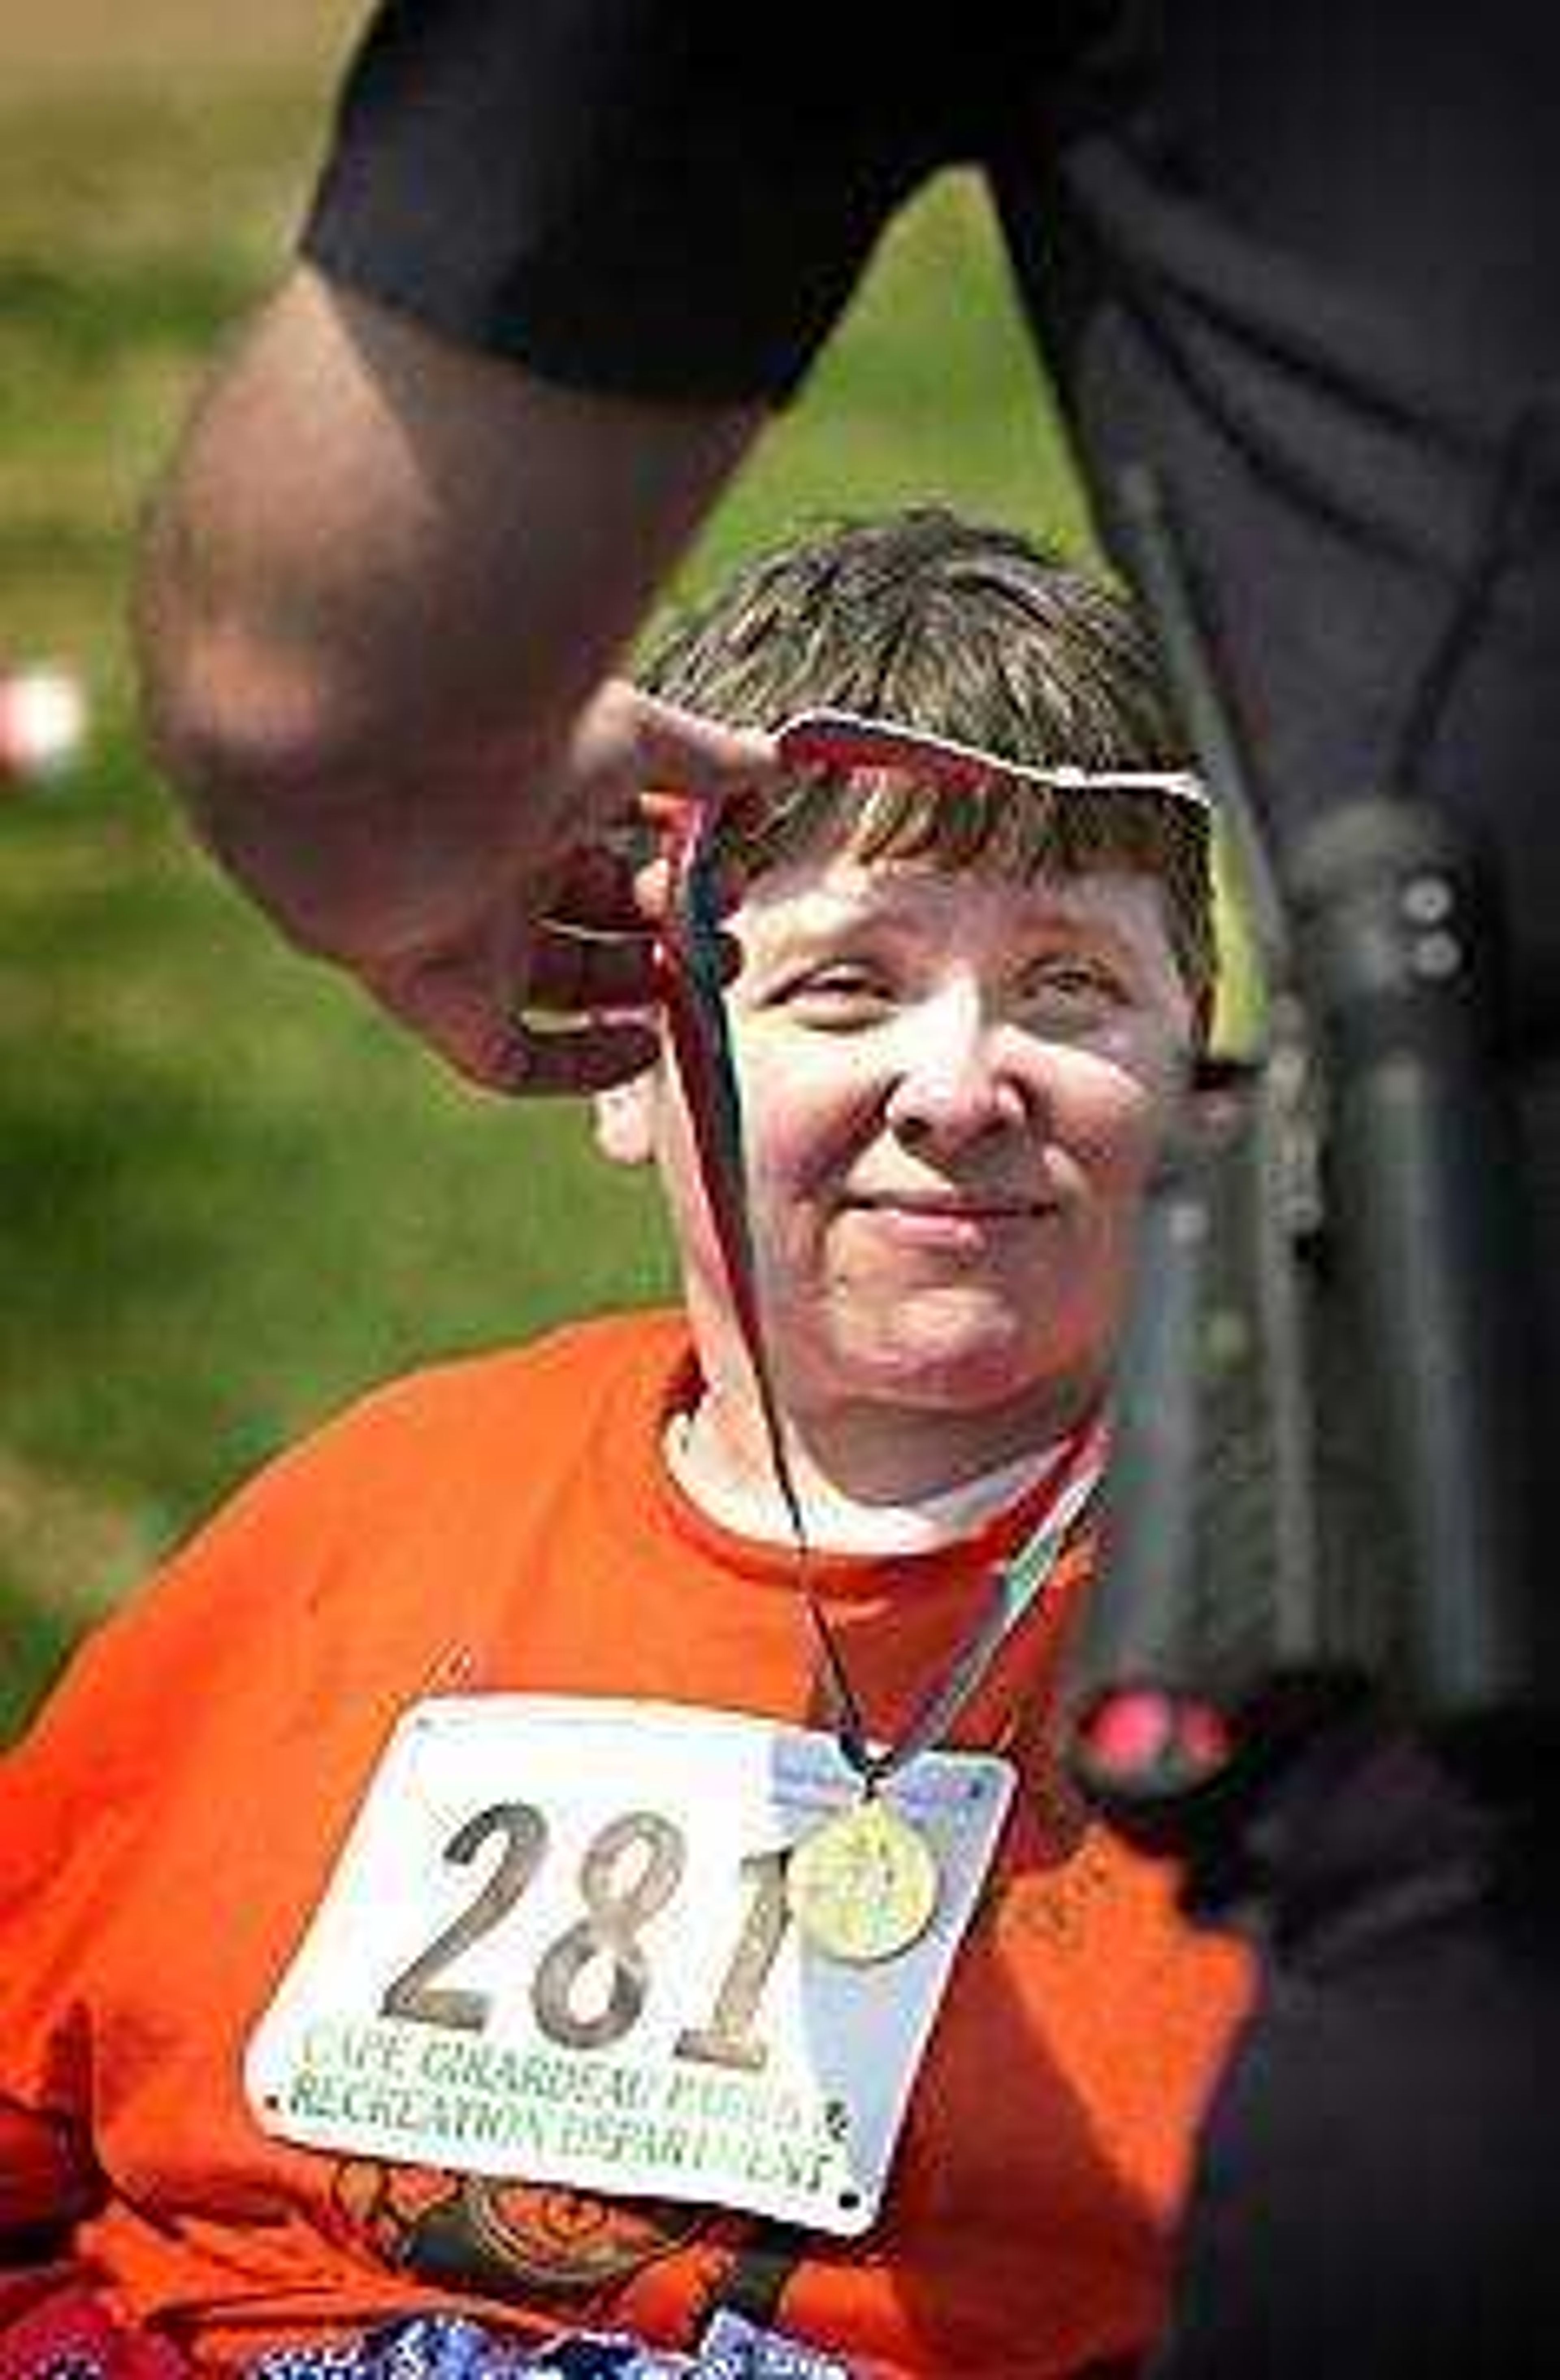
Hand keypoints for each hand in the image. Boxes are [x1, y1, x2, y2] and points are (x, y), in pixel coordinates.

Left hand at [354, 682, 773, 1094]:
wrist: (375, 772)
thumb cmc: (499, 734)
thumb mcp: (629, 737)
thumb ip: (706, 760)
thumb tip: (777, 765)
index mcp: (534, 793)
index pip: (620, 838)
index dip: (688, 855)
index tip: (739, 858)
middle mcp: (498, 866)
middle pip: (602, 917)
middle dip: (679, 926)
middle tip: (726, 927)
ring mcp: (469, 939)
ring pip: (571, 984)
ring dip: (649, 988)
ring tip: (707, 972)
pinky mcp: (444, 1002)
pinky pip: (517, 1061)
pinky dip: (584, 1064)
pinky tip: (644, 1041)